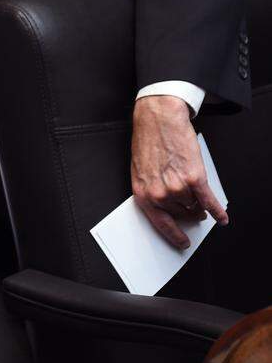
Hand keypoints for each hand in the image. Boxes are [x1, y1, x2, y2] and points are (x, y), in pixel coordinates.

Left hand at [131, 95, 227, 248]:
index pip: (160, 224)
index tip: (182, 242)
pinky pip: (209, 201)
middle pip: (181, 214)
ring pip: (194, 206)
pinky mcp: (194, 178)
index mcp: (143, 194)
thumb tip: (168, 208)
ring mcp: (177, 187)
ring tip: (196, 192)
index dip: (174, 235)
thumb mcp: (141, 172)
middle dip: (187, 210)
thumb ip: (152, 191)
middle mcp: (160, 194)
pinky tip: (222, 217)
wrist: (159, 120)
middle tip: (191, 205)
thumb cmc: (148, 142)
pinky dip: (217, 210)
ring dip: (198, 203)